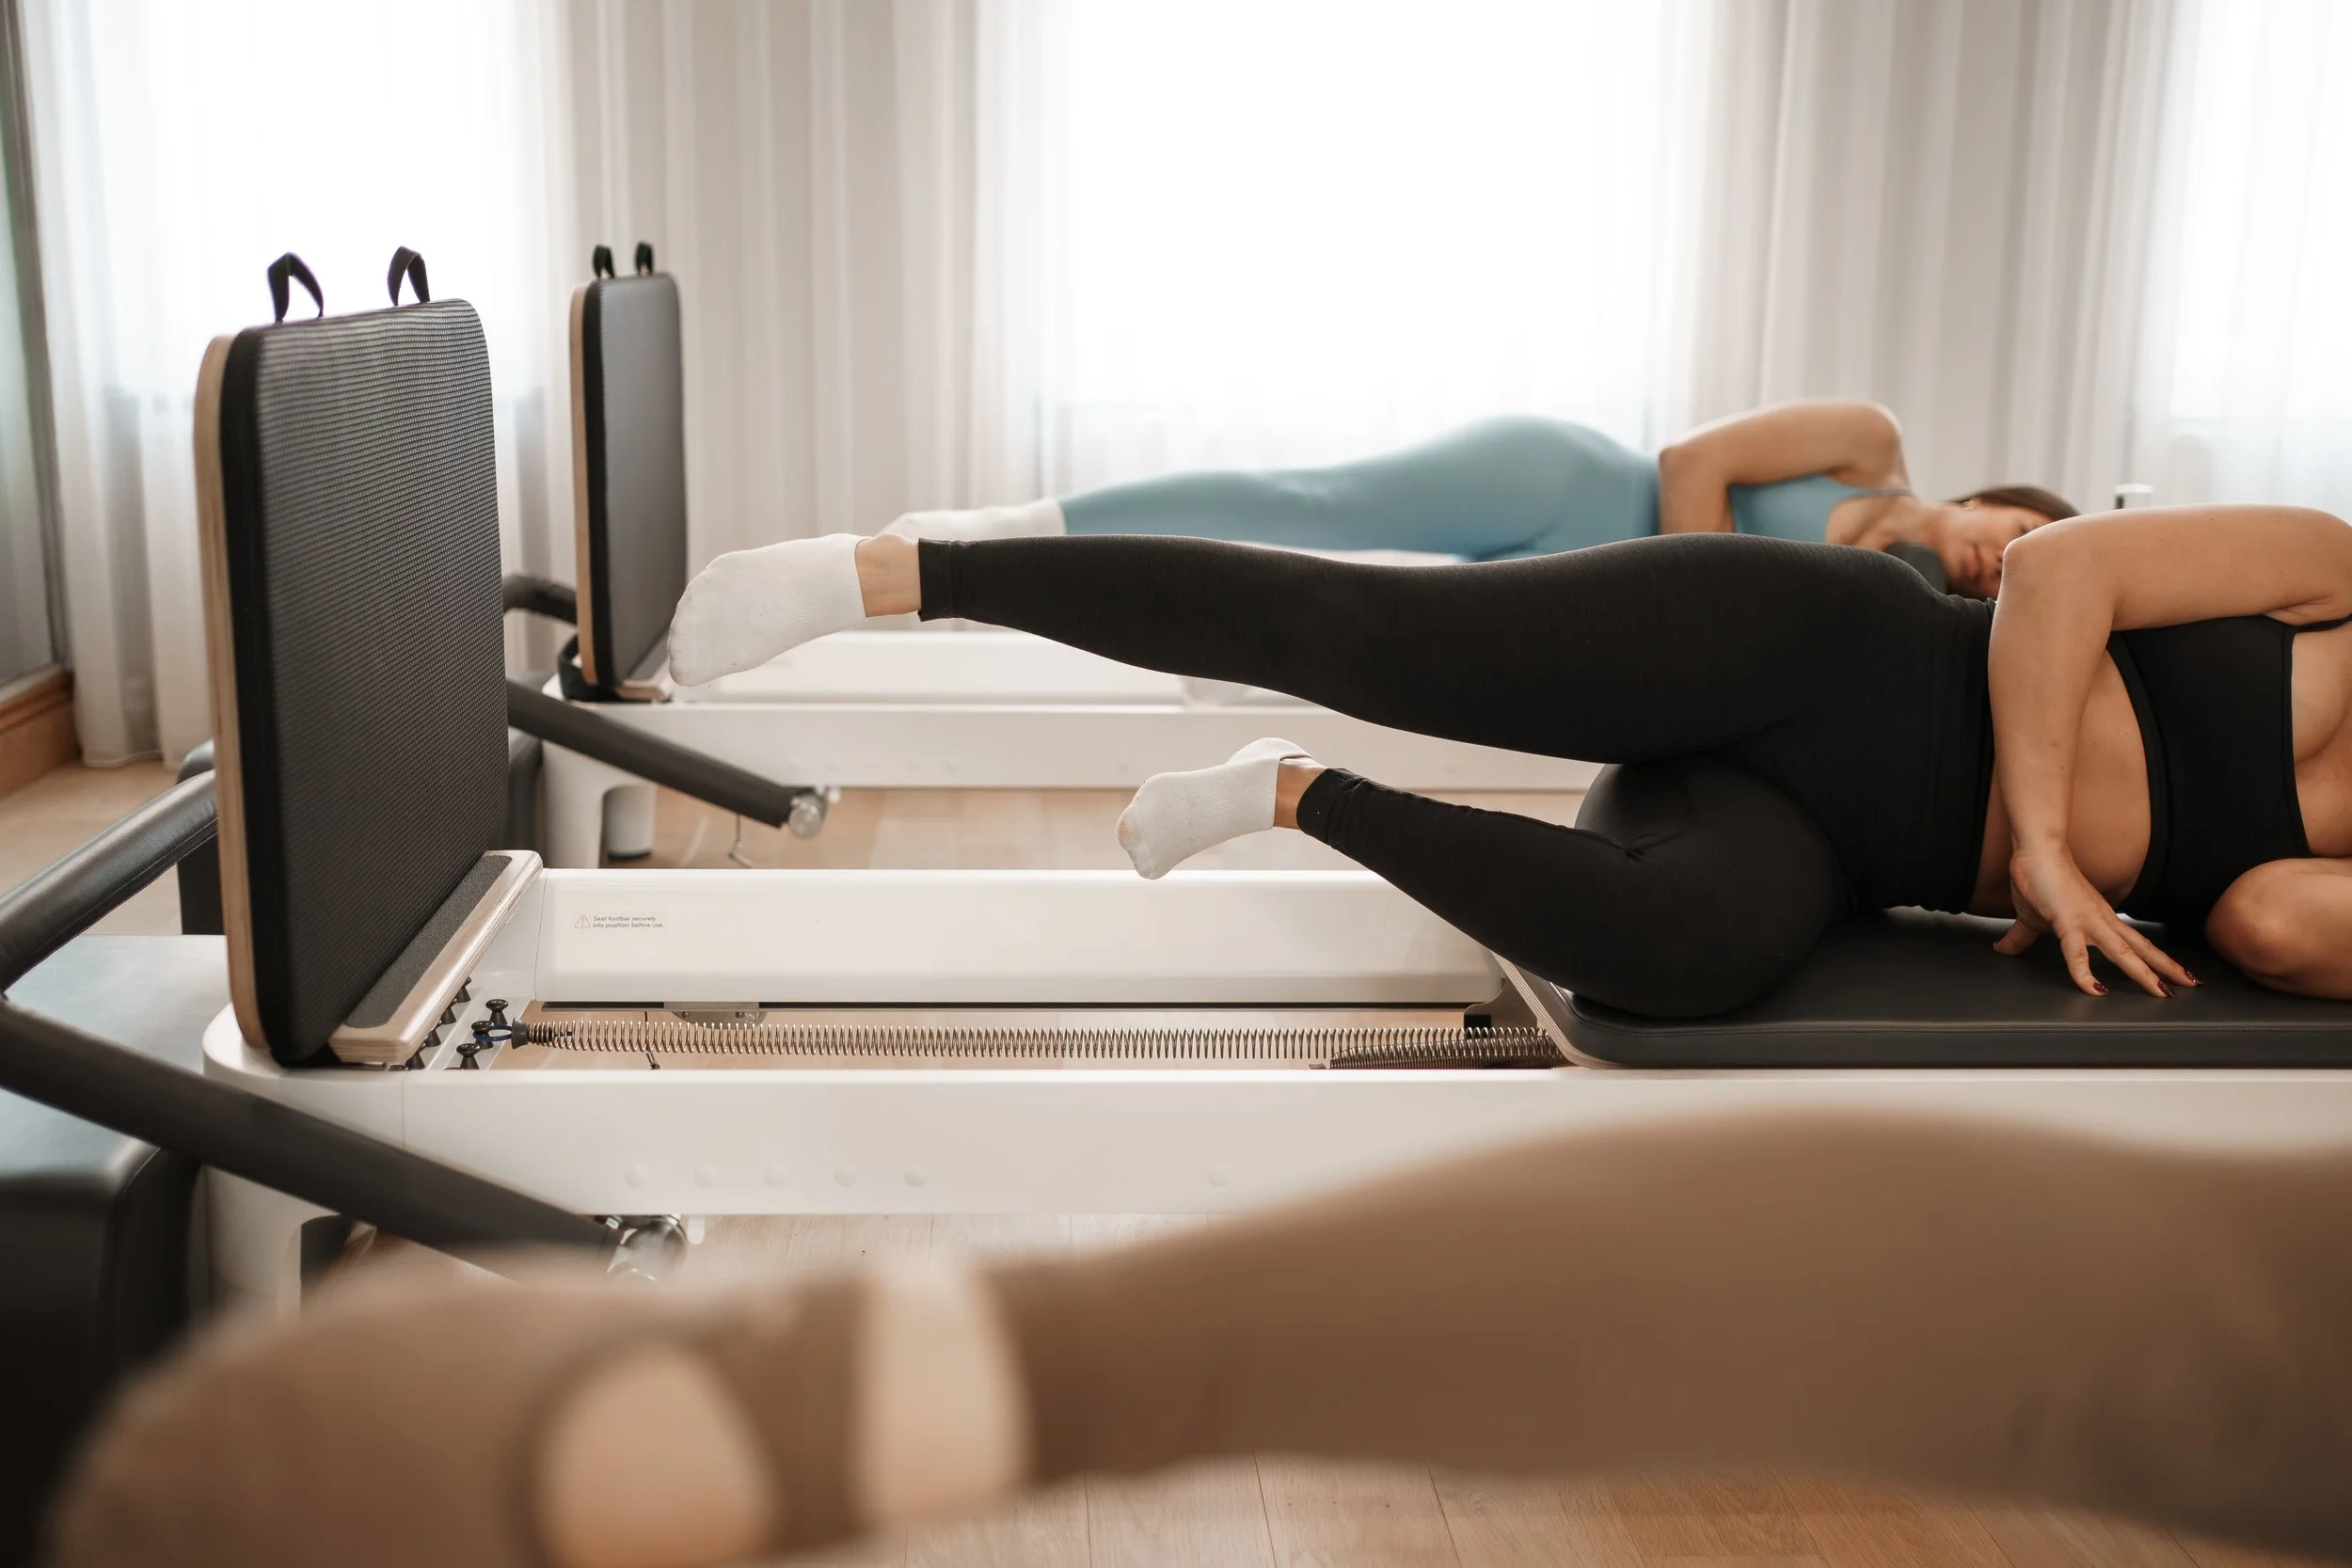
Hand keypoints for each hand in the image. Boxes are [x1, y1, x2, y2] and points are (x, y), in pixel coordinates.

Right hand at [1994, 847, 2197, 997]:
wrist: (2035, 849)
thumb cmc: (2037, 877)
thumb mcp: (2031, 916)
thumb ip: (2022, 936)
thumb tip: (2004, 948)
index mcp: (2100, 918)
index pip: (2134, 942)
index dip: (2153, 958)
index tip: (2170, 974)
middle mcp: (2102, 919)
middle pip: (2141, 948)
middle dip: (2166, 968)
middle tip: (2191, 985)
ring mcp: (2089, 919)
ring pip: (2124, 952)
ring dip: (2146, 972)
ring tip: (2164, 991)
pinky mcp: (2067, 920)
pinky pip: (2077, 953)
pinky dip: (2086, 973)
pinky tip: (2095, 990)